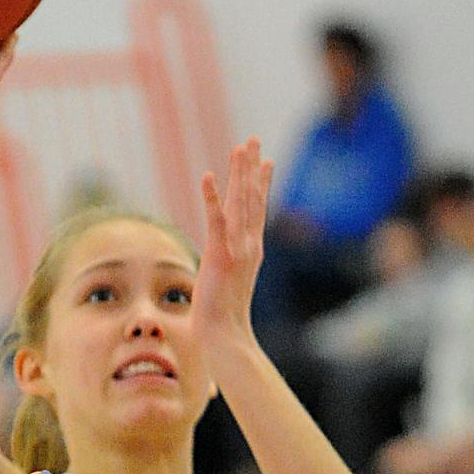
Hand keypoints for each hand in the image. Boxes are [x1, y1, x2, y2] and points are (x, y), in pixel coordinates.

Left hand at [192, 138, 274, 359]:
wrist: (225, 333)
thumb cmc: (226, 315)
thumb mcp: (233, 283)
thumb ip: (234, 266)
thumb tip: (232, 264)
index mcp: (252, 249)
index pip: (258, 209)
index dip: (261, 183)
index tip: (266, 160)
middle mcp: (249, 244)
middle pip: (252, 198)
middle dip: (252, 167)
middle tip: (253, 140)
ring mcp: (236, 248)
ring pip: (239, 202)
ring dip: (239, 173)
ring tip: (240, 148)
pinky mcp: (219, 255)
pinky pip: (215, 220)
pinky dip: (211, 197)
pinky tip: (207, 176)